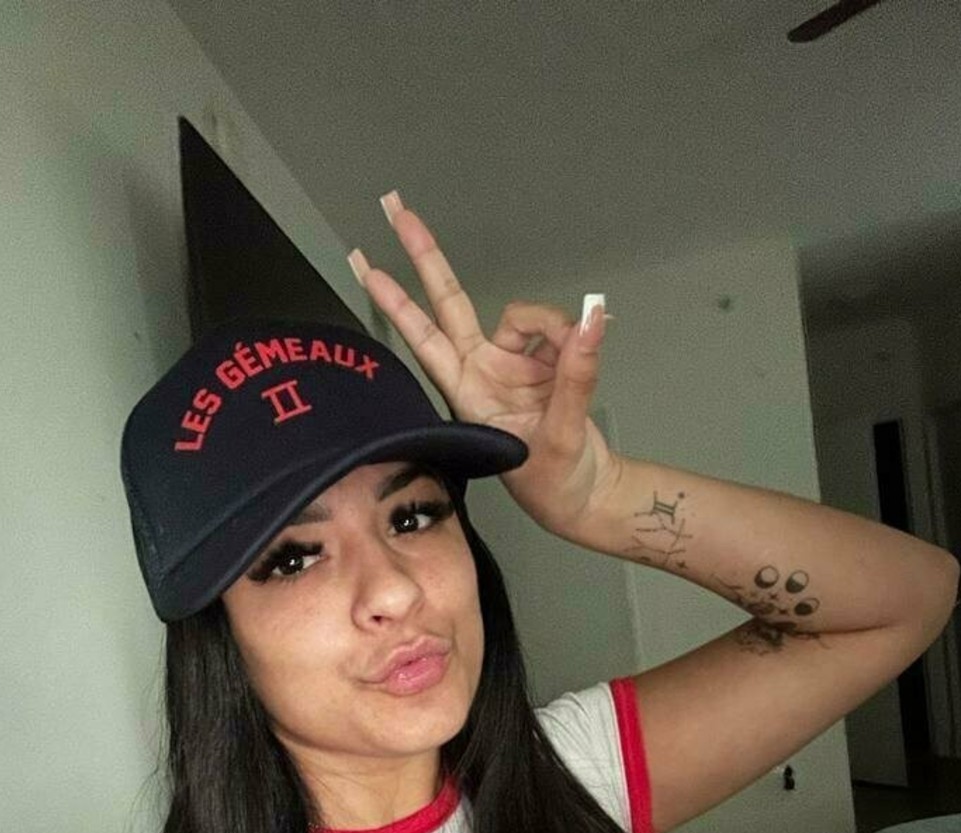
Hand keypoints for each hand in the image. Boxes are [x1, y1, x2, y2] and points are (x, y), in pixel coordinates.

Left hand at [348, 191, 625, 539]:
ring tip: (581, 347)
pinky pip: (561, 330)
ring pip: (524, 317)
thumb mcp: (561, 433)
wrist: (585, 495)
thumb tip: (591, 320)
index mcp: (469, 391)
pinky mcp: (545, 364)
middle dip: (426, 257)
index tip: (367, 267)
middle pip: (450, 302)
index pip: (425, 337)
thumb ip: (576, 374)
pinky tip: (593, 340)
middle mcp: (484, 369)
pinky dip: (579, 334)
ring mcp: (514, 364)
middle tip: (396, 210)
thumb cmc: (555, 481)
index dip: (398, 302)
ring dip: (554, 325)